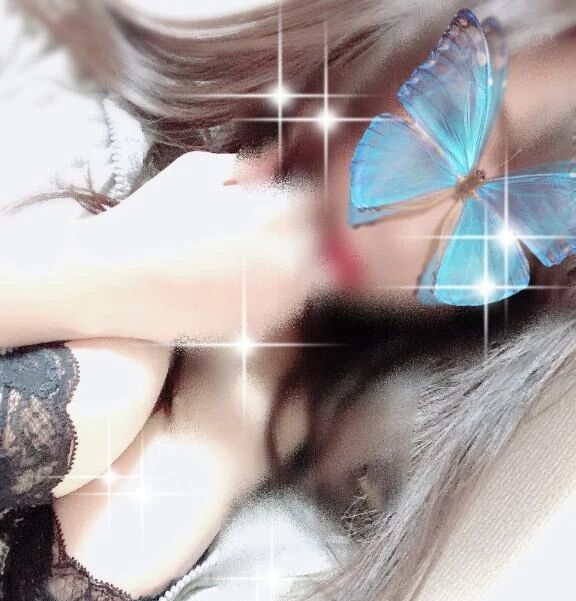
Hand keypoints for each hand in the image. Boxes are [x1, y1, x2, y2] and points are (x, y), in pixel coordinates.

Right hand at [87, 149, 338, 343]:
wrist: (116, 281)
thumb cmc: (152, 219)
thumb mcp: (197, 172)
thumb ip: (249, 164)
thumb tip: (279, 157)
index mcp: (278, 214)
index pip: (318, 200)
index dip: (301, 194)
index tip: (287, 194)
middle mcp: (287, 260)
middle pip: (321, 242)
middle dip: (302, 231)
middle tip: (270, 225)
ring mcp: (276, 300)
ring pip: (311, 278)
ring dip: (296, 264)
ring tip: (253, 254)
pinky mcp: (259, 328)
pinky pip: (287, 306)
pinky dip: (277, 293)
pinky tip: (244, 280)